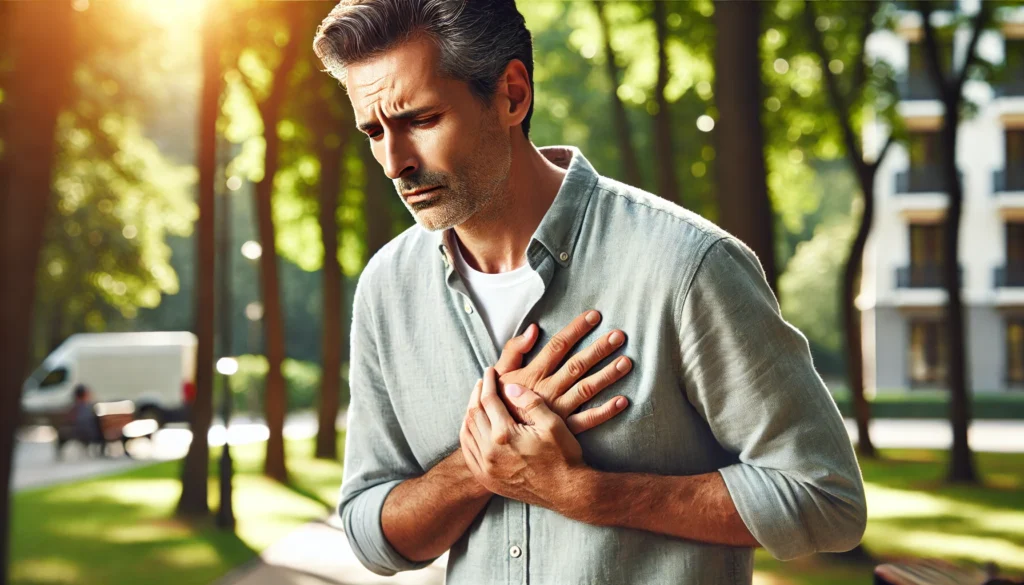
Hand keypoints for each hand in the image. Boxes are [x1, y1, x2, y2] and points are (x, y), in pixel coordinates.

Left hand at [460, 366, 586, 513]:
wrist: (567, 492)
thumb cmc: (563, 457)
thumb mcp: (552, 424)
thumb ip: (530, 402)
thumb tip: (509, 386)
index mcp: (504, 436)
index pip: (489, 400)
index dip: (489, 382)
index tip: (490, 371)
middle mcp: (490, 452)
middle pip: (474, 414)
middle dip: (477, 394)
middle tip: (483, 382)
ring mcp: (486, 468)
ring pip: (467, 432)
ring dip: (470, 412)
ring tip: (478, 400)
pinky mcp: (487, 478)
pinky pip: (468, 451)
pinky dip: (468, 434)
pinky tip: (475, 426)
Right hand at [495, 310, 631, 433]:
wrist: (496, 437)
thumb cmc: (499, 402)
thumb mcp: (500, 373)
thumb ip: (513, 350)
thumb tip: (533, 329)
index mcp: (533, 374)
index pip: (558, 346)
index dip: (576, 329)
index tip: (595, 316)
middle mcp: (548, 389)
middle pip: (577, 365)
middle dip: (599, 349)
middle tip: (619, 336)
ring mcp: (558, 410)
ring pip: (586, 389)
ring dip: (607, 376)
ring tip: (626, 362)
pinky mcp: (564, 430)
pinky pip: (587, 420)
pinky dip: (606, 412)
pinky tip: (623, 401)